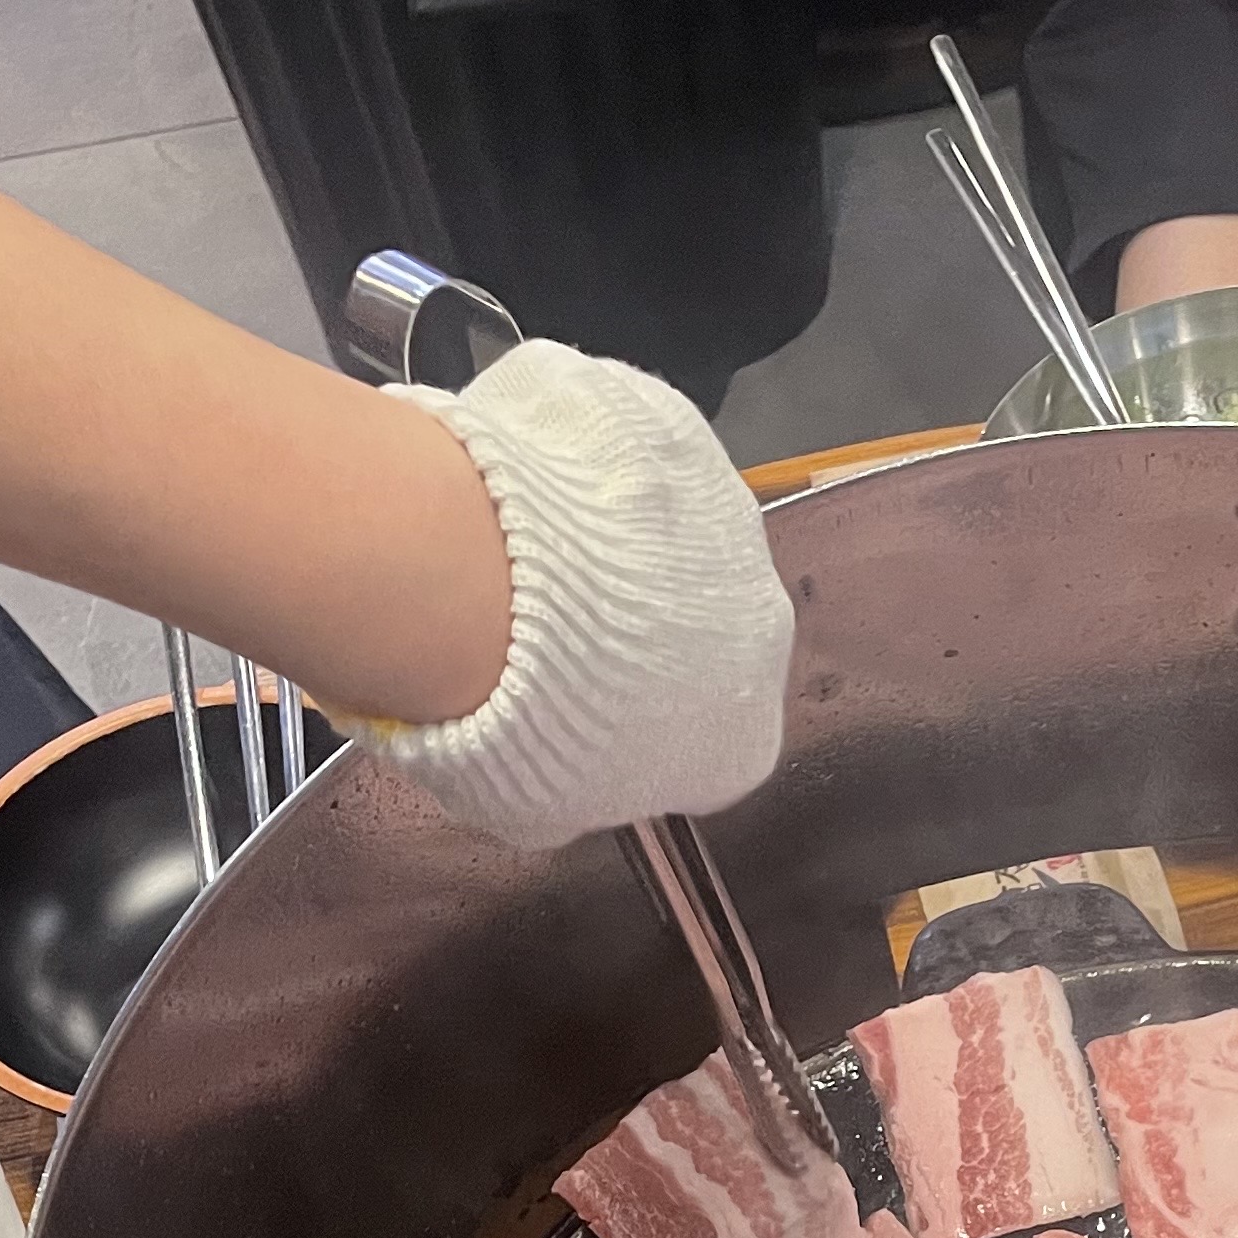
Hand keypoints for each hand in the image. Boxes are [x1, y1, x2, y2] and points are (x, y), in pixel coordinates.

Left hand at [363, 343, 793, 850]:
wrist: (478, 581)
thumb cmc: (508, 707)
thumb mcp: (531, 807)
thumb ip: (568, 797)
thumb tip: (552, 786)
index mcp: (740, 737)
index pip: (705, 741)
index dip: (636, 724)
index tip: (578, 712)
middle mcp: (759, 623)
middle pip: (698, 623)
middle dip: (629, 621)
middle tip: (534, 622)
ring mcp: (726, 513)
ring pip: (667, 530)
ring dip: (608, 535)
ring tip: (510, 545)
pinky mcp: (675, 430)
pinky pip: (627, 448)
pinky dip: (579, 459)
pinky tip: (512, 481)